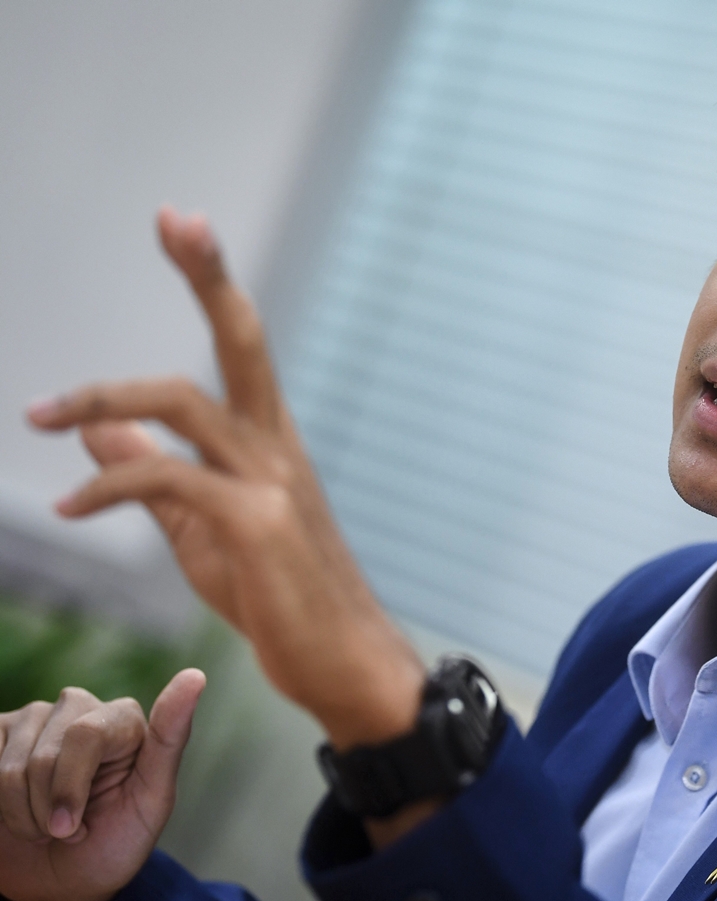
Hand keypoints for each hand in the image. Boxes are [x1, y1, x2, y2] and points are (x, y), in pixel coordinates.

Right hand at [0, 670, 204, 900]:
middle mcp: (79, 707)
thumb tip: (195, 676)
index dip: (69, 789)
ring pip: (8, 768)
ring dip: (20, 815)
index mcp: (123, 719)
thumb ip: (170, 737)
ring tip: (43, 826)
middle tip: (65, 832)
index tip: (72, 831)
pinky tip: (12, 810)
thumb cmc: (113, 839)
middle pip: (44, 756)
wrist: (63, 880)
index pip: (84, 735)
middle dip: (48, 810)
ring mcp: (34, 719)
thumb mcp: (152, 799)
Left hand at [26, 208, 424, 749]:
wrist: (342, 661)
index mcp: (267, 441)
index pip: (239, 344)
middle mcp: (275, 446)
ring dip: (102, 394)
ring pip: (184, 402)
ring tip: (38, 413)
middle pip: (241, 338)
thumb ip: (149, 472)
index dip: (211, 279)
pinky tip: (67, 509)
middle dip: (208, 274)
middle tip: (176, 217)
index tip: (182, 223)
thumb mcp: (200, 529)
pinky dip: (107, 486)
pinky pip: (165, 480)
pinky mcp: (257, 524)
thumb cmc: (278, 595)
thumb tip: (94, 427)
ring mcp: (271, 481)